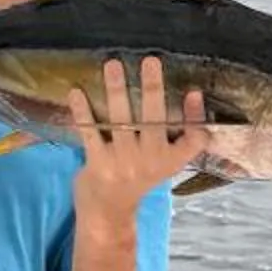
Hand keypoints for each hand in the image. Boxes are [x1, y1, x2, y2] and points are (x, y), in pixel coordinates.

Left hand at [65, 55, 209, 218]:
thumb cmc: (141, 175)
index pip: (192, 139)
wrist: (109, 209)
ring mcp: (123, 162)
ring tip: (113, 65)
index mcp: (170, 159)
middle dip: (152, 88)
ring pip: (121, 120)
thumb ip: (182, 133)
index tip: (193, 92)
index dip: (194, 116)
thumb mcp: (167, 159)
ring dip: (116, 91)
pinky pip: (90, 132)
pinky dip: (83, 112)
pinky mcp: (98, 163)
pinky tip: (76, 92)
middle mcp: (150, 160)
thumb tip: (195, 94)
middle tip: (150, 60)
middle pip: (154, 119)